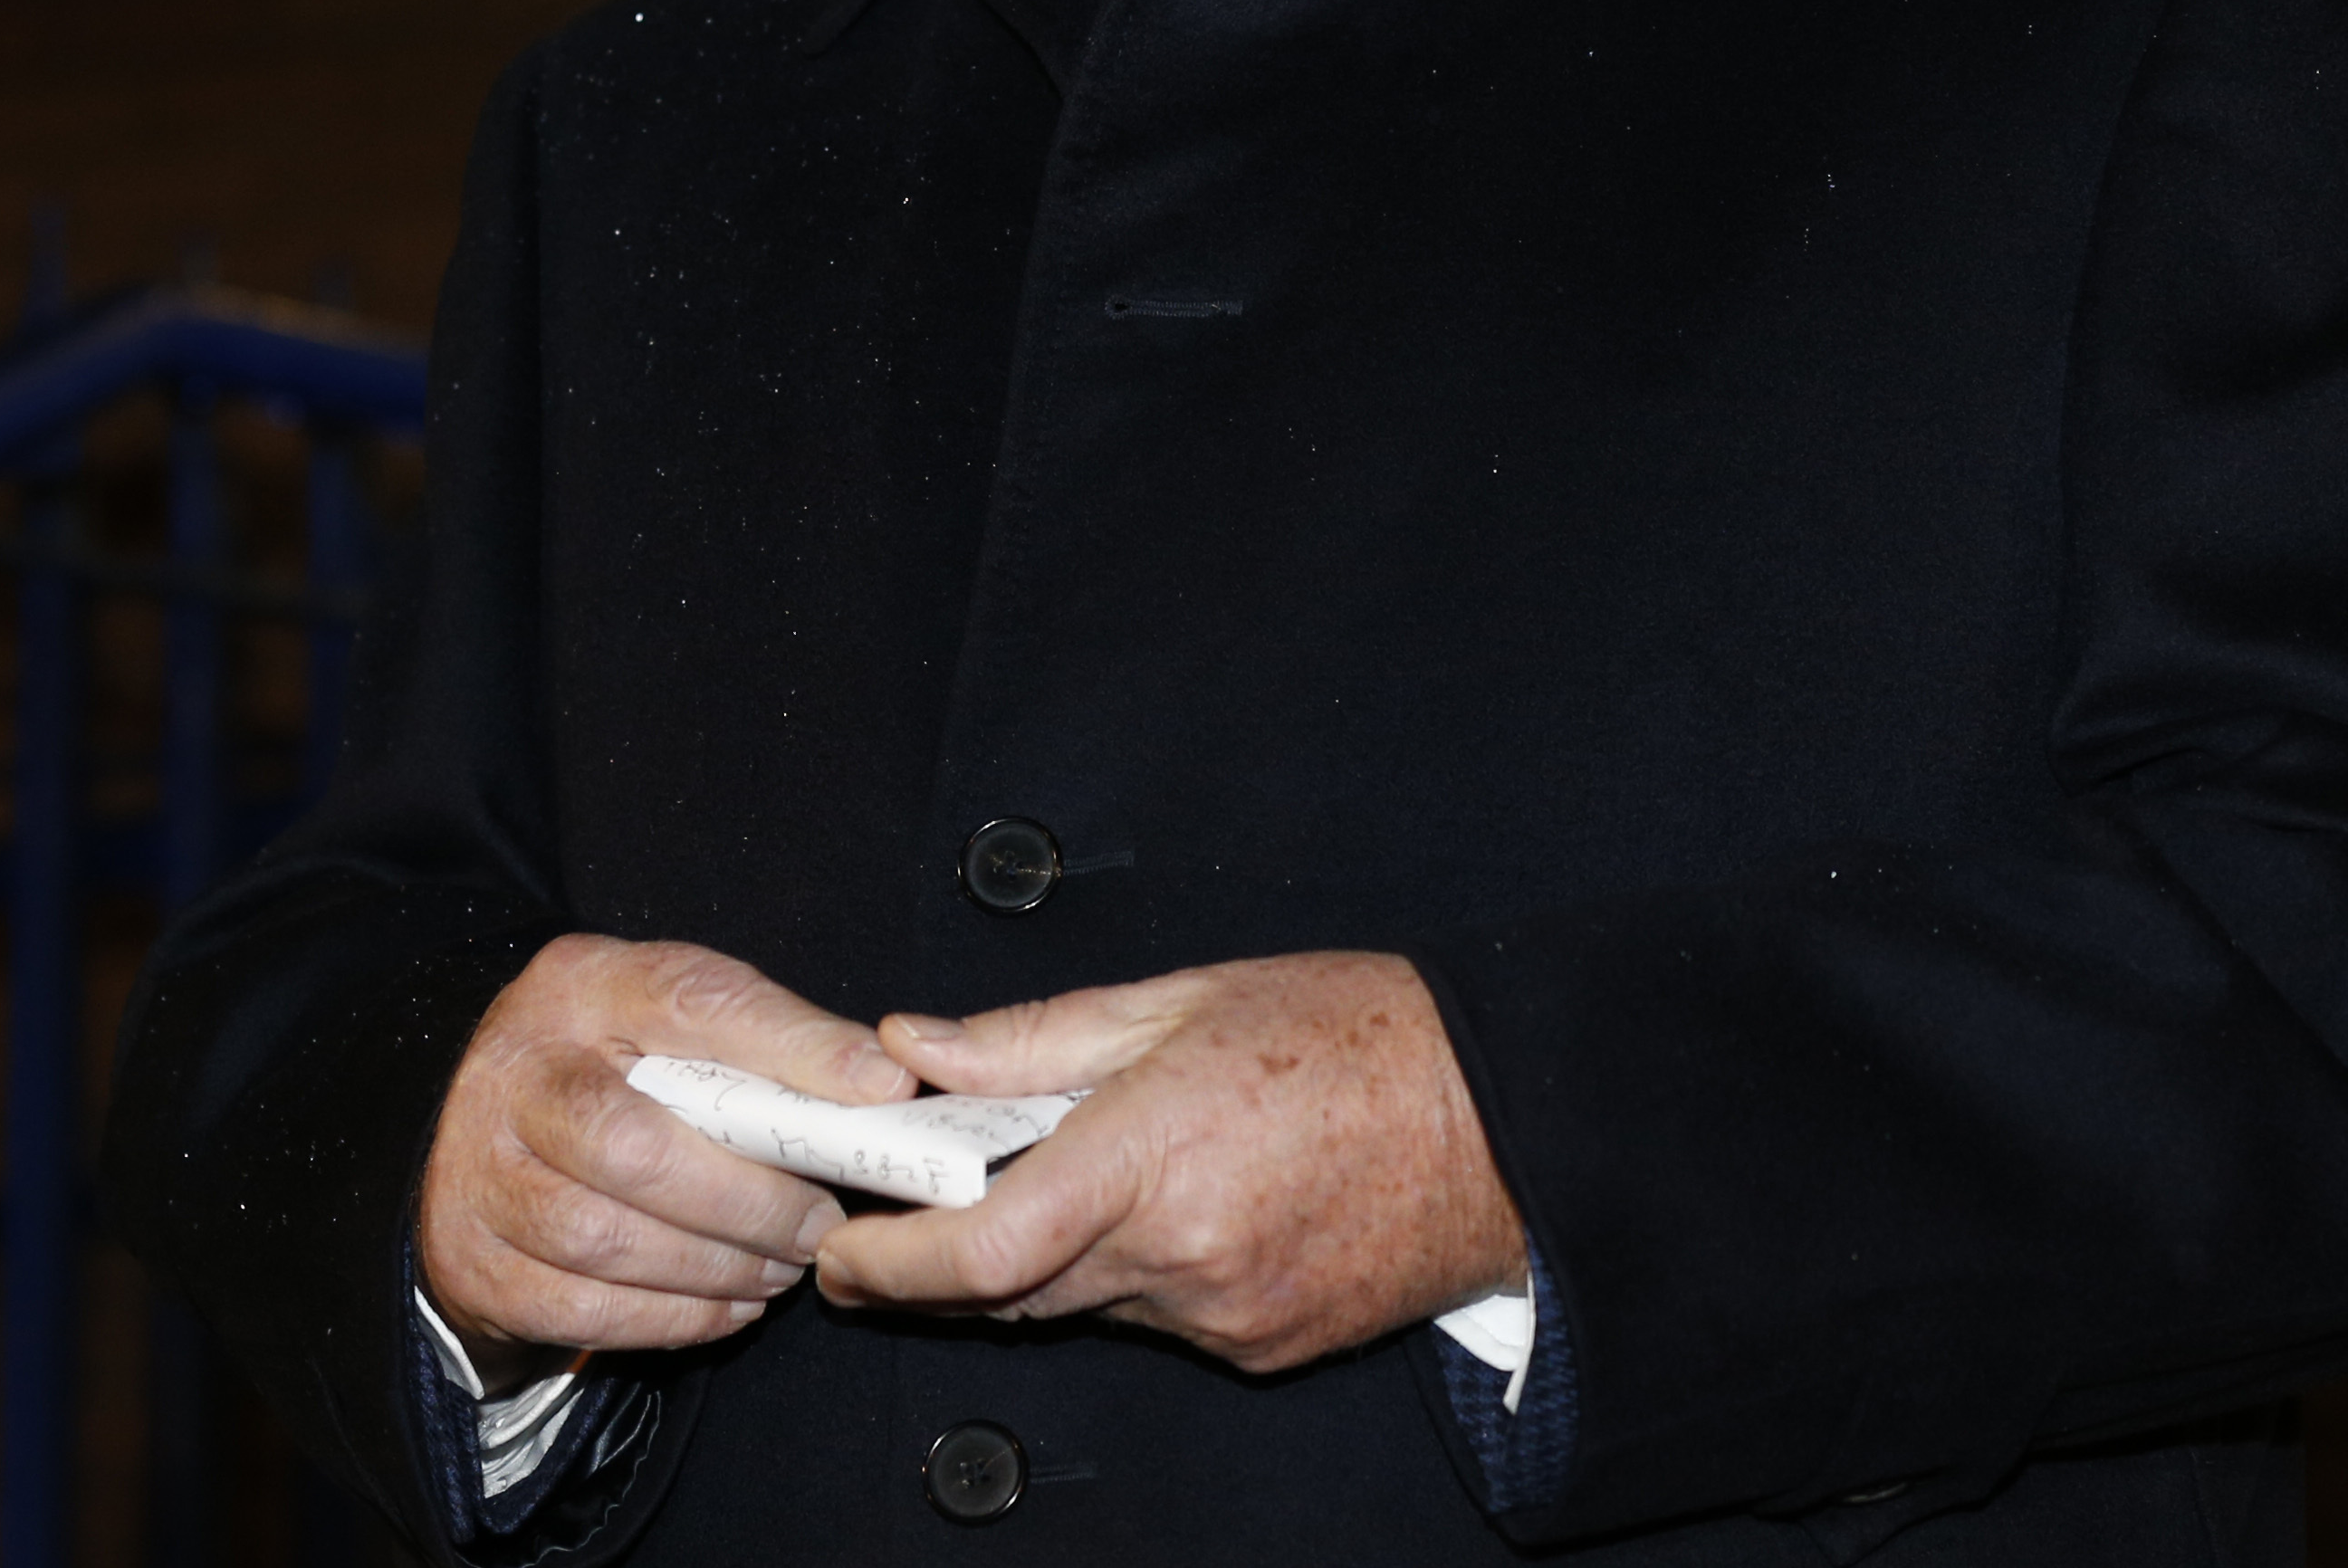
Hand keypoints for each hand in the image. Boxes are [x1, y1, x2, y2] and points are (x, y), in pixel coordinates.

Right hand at [418, 935, 918, 1394]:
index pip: (690, 1001)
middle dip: (748, 1198)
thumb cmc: (608, 1073)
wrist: (480, 1139)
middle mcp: (516, 1072)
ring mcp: (481, 1173)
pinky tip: (728, 1304)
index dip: (791, 1047)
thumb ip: (764, 1041)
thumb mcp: (670, 1022)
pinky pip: (585, 1311)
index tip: (880, 1088)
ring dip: (716, 1267)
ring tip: (781, 1266)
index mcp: (580, 986)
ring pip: (604, 1239)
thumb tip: (883, 1083)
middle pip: (631, 1144)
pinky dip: (674, 1319)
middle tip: (819, 1223)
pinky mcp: (478, 1263)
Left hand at [814, 953, 1516, 1373]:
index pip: (984, 1246)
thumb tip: (919, 1047)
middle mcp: (1185, 1251)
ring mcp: (1227, 1315)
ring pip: (1085, 1305)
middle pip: (1013, 1291)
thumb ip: (1029, 1037)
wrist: (1505, 1122)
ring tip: (1091, 1170)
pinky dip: (1134, 1273)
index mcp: (1154, 1151)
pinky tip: (1174, 1207)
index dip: (892, 1263)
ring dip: (1052, 1255)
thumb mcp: (1179, 999)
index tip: (843, 1250)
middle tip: (913, 1213)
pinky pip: (1158, 1321)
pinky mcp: (1262, 1348)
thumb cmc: (1360, 1036)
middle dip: (946, 1263)